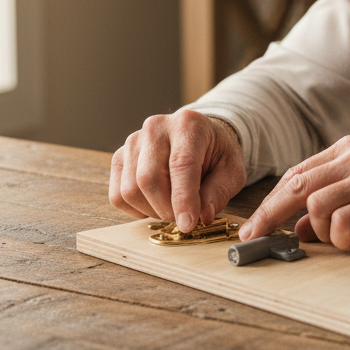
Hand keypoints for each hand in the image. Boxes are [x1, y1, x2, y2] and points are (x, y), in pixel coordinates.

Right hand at [109, 110, 246, 231]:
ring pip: (130, 190)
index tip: (188, 224)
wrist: (199, 138)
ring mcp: (133, 141)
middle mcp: (156, 128)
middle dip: (167, 209)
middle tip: (185, 218)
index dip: (183, 198)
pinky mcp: (119, 156)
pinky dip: (136, 209)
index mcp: (188, 125)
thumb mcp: (231, 171)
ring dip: (153, 211)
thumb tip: (202, 216)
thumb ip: (219, 192)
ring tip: (172, 207)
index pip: (181, 164)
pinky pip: (118, 195)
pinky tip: (155, 203)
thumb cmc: (216, 154)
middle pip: (149, 178)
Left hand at [239, 135, 349, 249]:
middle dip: (269, 215)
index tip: (255, 223)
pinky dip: (339, 239)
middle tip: (254, 237)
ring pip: (314, 205)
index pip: (296, 173)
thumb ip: (336, 198)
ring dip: (319, 232)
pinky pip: (339, 222)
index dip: (271, 201)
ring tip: (342, 241)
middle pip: (294, 185)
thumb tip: (300, 227)